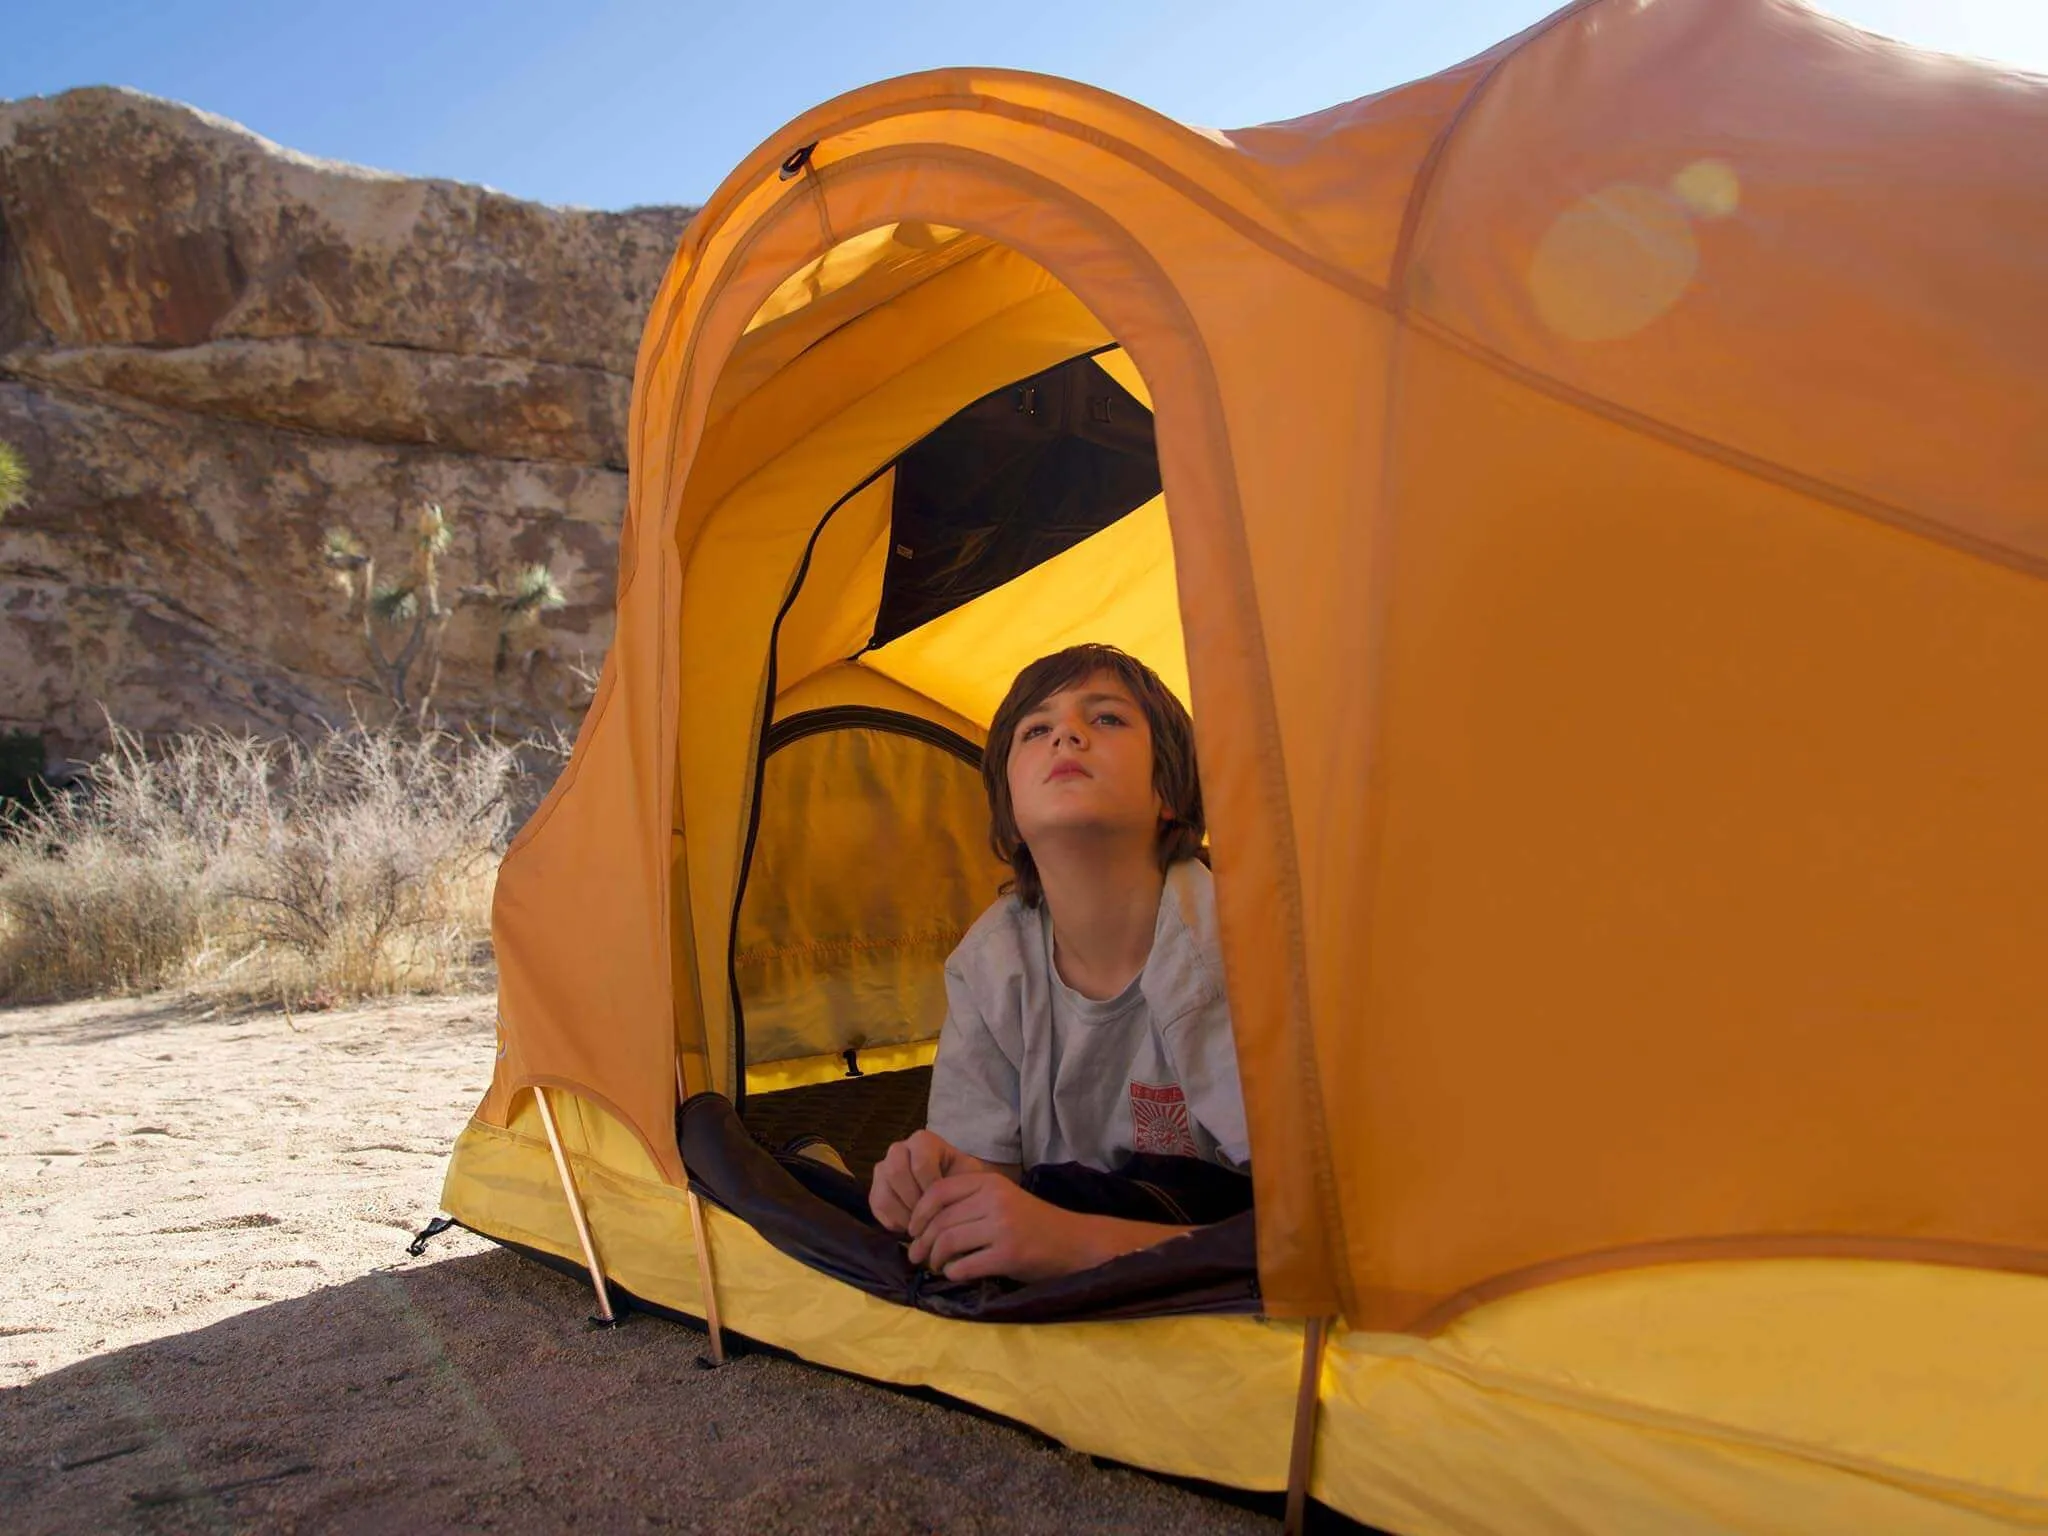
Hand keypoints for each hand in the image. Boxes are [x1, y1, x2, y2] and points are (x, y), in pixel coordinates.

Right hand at [868, 1130, 992, 1233]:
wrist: (954, 1191)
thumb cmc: (963, 1182)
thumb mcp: (969, 1178)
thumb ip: (962, 1186)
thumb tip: (948, 1209)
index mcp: (923, 1141)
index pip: (920, 1163)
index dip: (931, 1188)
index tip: (944, 1203)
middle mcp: (899, 1150)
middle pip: (896, 1173)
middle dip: (915, 1201)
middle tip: (931, 1217)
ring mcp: (883, 1169)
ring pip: (884, 1192)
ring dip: (904, 1214)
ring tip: (923, 1225)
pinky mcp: (875, 1189)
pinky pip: (877, 1207)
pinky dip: (894, 1222)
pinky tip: (912, 1226)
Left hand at [905, 1173, 1110, 1282]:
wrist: (1074, 1242)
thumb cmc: (1034, 1223)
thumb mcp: (1002, 1200)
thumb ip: (969, 1203)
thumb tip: (923, 1223)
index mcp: (990, 1182)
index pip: (939, 1191)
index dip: (919, 1213)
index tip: (912, 1230)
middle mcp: (994, 1200)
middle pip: (940, 1220)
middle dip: (921, 1242)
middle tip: (916, 1256)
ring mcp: (1002, 1226)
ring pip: (948, 1242)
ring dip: (935, 1259)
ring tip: (935, 1267)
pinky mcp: (1009, 1254)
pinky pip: (966, 1265)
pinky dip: (953, 1273)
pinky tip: (955, 1275)